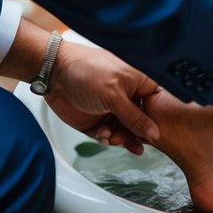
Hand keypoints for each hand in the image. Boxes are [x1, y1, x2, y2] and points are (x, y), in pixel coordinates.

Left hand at [45, 39, 161, 155]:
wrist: (54, 74)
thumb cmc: (87, 71)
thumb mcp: (114, 94)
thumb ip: (135, 117)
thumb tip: (155, 134)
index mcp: (138, 83)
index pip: (158, 104)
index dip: (159, 120)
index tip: (158, 133)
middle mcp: (128, 97)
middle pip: (143, 123)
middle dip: (138, 134)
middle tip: (133, 141)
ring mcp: (113, 110)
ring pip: (126, 132)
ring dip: (122, 138)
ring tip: (112, 137)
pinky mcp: (98, 121)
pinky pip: (110, 136)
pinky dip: (108, 139)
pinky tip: (102, 135)